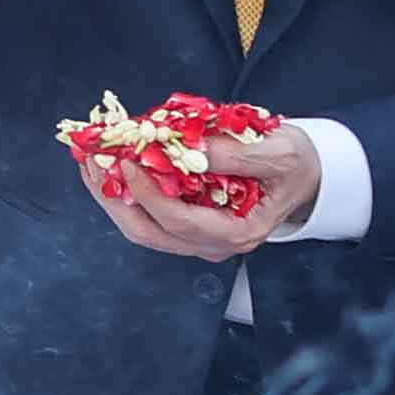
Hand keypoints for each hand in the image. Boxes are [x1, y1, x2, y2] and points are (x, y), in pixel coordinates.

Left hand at [78, 124, 319, 261]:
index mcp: (238, 232)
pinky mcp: (185, 224)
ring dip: (110, 195)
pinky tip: (108, 166)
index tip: (128, 162)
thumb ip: (237, 155)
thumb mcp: (278, 152)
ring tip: (89, 160)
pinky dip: (123, 192)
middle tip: (91, 160)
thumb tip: (194, 150)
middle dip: (113, 198)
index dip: (149, 194)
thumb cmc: (297, 163)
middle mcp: (212, 244)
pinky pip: (146, 215)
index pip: (180, 222)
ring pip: (140, 228)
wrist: (306, 173)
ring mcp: (196, 238)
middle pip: (149, 233)